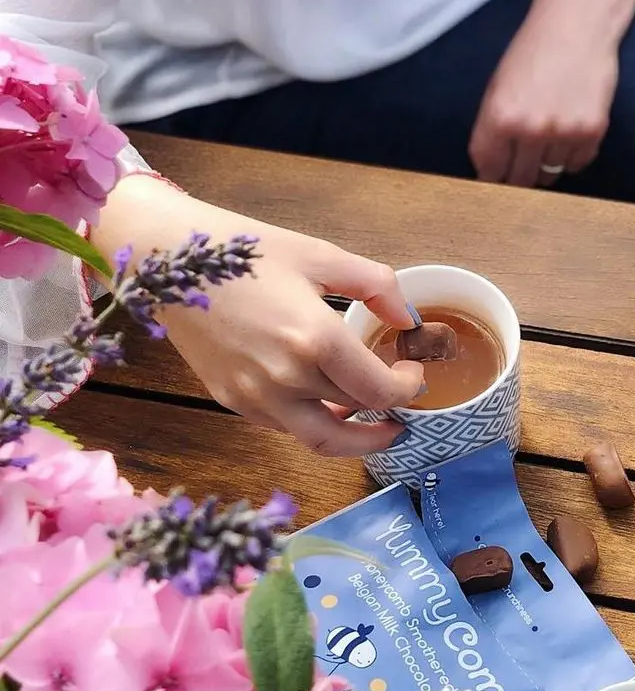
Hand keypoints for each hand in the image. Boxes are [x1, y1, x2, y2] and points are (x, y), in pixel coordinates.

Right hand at [95, 179, 423, 456]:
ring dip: (354, 436)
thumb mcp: (320, 255)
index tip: (413, 373)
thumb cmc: (244, 250)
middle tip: (402, 403)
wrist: (166, 259)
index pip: (380, 391)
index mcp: (314, 340)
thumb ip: (376, 286)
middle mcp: (286, 379)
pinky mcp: (233, 402)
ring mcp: (256, 397)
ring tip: (373, 422)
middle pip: (356, 416)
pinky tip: (326, 404)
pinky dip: (314, 424)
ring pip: (321, 439)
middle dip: (388, 412)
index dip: (407, 389)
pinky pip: (286, 428)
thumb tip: (408, 320)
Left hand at [468, 12, 617, 187]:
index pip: (489, 170)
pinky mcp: (591, 132)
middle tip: (524, 160)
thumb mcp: (498, 87)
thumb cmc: (534, 52)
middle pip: (520, 180)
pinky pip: (576, 165)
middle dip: (519, 174)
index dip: (492, 176)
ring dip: (547, 163)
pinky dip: (572, 156)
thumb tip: (490, 173)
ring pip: (549, 175)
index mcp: (500, 116)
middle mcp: (530, 128)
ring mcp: (562, 132)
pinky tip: (569, 130)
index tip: (498, 177)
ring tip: (550, 135)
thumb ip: (491, 130)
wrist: (578, 22)